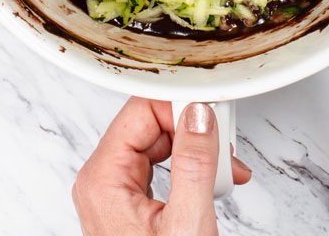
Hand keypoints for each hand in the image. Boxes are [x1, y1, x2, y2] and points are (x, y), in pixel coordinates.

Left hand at [73, 98, 251, 235]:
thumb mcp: (187, 221)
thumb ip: (194, 162)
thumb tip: (199, 114)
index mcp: (103, 177)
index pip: (140, 110)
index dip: (181, 107)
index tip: (215, 114)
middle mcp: (102, 181)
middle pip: (151, 126)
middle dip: (195, 133)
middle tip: (226, 149)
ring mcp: (115, 192)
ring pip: (160, 146)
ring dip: (198, 154)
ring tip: (224, 174)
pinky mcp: (131, 204)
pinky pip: (162, 168)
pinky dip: (191, 172)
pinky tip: (212, 184)